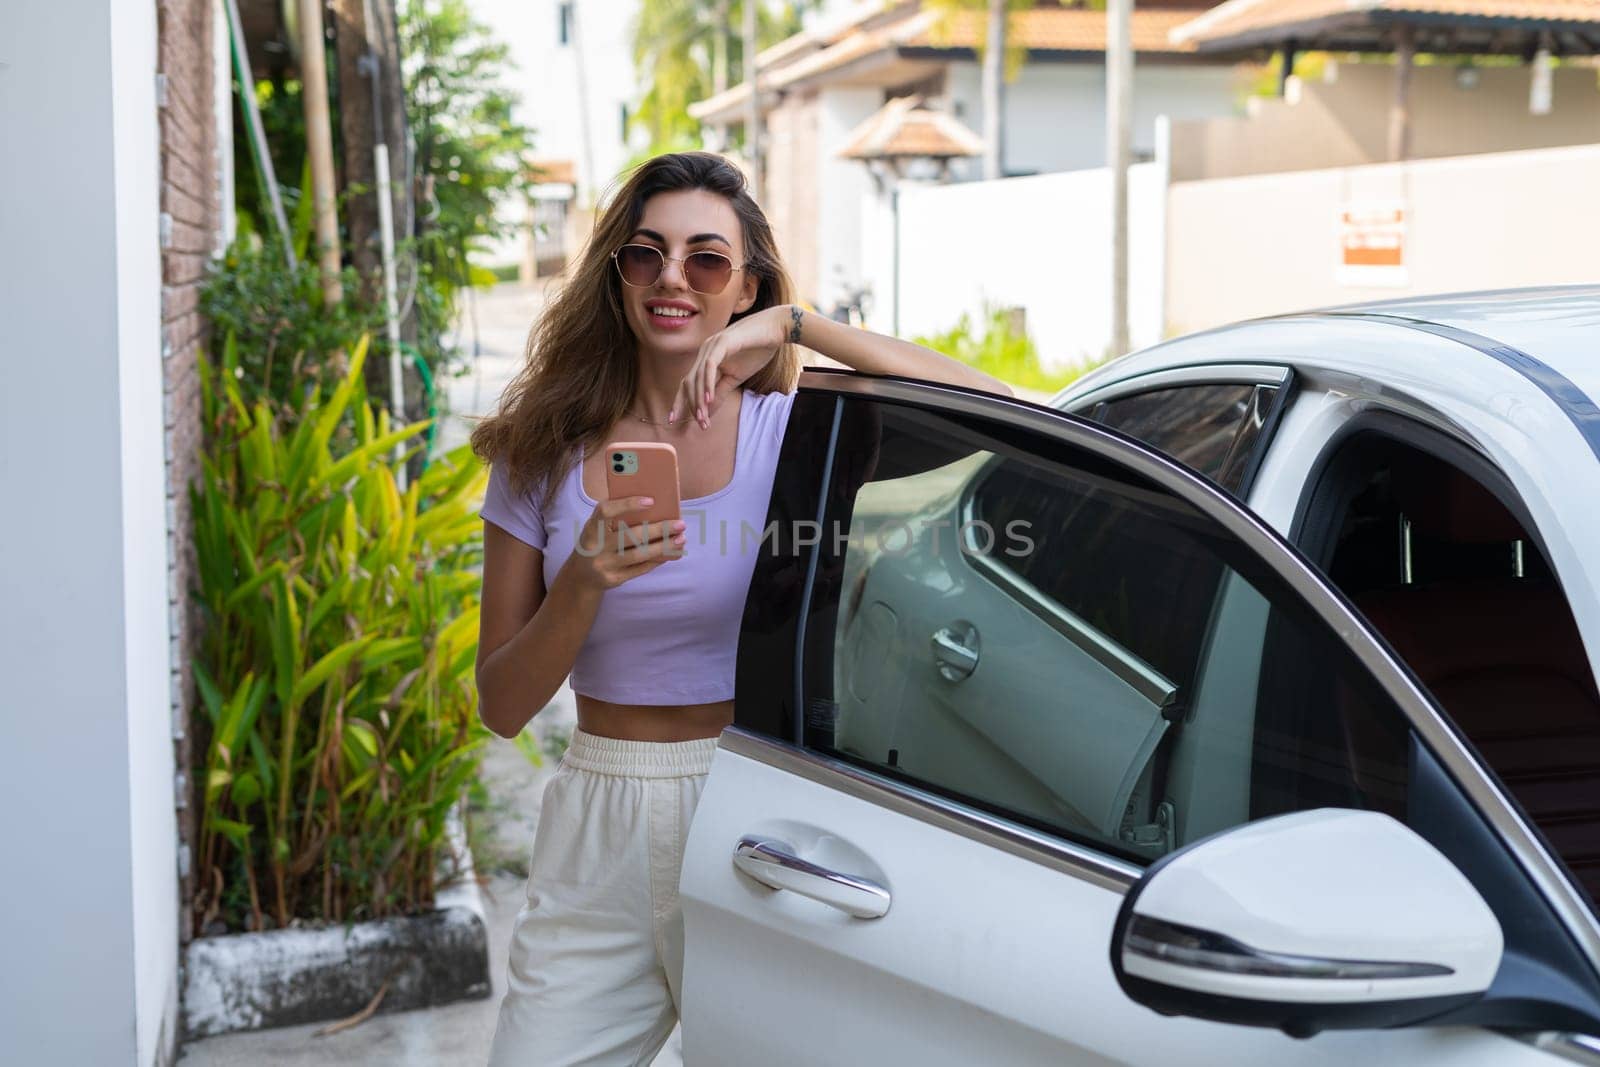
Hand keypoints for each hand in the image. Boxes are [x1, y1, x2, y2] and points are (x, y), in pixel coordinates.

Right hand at [562, 496, 686, 592]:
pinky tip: (671, 553)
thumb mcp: (597, 528)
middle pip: (631, 536)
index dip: (627, 505)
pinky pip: (640, 569)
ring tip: (681, 539)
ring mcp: (604, 565)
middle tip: (680, 524)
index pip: (606, 511)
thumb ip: (616, 518)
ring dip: (663, 547)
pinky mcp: (614, 579)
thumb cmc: (596, 543)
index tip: (650, 501)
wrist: (580, 576)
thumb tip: (654, 508)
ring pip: (639, 555)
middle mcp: (596, 546)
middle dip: (659, 529)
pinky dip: (658, 559)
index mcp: (591, 527)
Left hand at [671, 305, 801, 428]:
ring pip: (698, 377)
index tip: (674, 419)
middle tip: (700, 425)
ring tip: (703, 418)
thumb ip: (720, 392)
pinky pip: (710, 366)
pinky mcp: (722, 342)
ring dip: (700, 399)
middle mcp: (705, 351)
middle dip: (691, 405)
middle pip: (689, 382)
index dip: (680, 402)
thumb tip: (707, 412)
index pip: (688, 383)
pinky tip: (708, 399)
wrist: (776, 328)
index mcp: (706, 359)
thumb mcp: (736, 377)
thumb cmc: (757, 350)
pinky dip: (708, 383)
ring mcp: (712, 345)